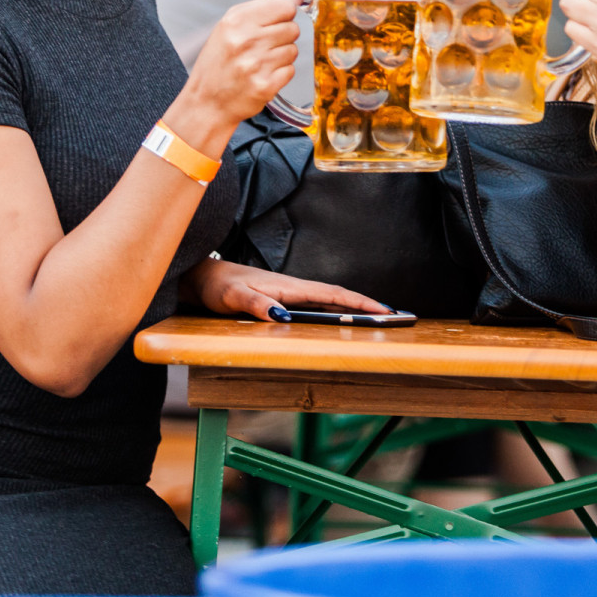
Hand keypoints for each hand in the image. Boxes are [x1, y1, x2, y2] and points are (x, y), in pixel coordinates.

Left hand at [179, 258, 391, 322]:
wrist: (202, 276)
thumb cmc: (218, 285)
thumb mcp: (234, 297)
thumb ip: (256, 305)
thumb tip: (283, 316)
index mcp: (290, 287)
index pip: (333, 295)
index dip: (359, 302)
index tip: (383, 310)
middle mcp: (294, 289)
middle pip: (338, 297)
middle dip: (366, 306)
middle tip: (394, 317)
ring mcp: (290, 294)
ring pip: (330, 301)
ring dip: (353, 308)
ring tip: (378, 319)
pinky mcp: (283, 300)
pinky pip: (317, 306)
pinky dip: (336, 311)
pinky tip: (343, 319)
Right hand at [185, 0, 302, 124]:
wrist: (206, 101)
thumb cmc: (220, 61)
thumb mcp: (233, 25)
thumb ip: (268, 4)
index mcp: (237, 19)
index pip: (285, 5)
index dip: (283, 15)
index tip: (273, 23)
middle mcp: (246, 39)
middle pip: (292, 28)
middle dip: (282, 37)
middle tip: (262, 47)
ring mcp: (256, 64)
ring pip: (293, 50)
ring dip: (281, 57)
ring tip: (260, 63)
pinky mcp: (265, 86)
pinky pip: (290, 71)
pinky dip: (280, 74)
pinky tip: (262, 75)